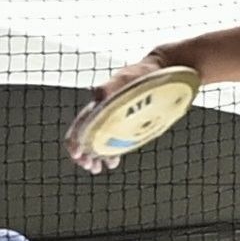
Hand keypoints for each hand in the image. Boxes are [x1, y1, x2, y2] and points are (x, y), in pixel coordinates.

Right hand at [65, 54, 169, 173]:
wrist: (164, 71)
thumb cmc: (143, 72)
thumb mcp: (127, 78)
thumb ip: (111, 86)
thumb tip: (96, 92)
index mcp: (99, 102)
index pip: (80, 123)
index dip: (75, 139)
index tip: (77, 154)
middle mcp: (104, 111)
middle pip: (87, 135)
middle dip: (84, 153)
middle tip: (88, 166)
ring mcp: (116, 118)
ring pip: (99, 141)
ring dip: (94, 156)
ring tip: (95, 169)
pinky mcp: (129, 122)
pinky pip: (115, 141)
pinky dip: (110, 153)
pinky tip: (111, 163)